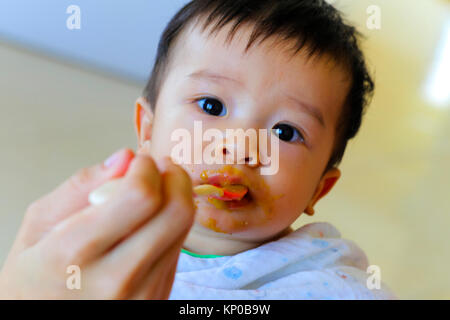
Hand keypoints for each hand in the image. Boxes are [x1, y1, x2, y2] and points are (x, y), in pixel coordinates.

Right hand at [0, 149, 194, 298]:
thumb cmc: (36, 275)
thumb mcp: (38, 225)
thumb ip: (80, 186)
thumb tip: (126, 157)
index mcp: (75, 253)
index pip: (139, 197)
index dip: (147, 168)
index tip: (139, 160)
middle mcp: (116, 277)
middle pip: (176, 212)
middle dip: (175, 177)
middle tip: (159, 168)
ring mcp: (143, 292)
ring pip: (184, 228)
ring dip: (177, 197)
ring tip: (154, 191)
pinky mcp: (159, 297)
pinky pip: (179, 248)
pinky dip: (172, 224)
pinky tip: (151, 220)